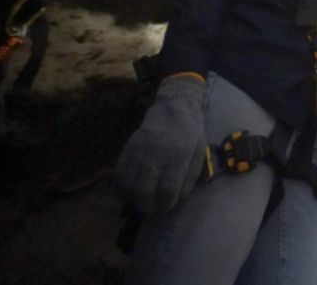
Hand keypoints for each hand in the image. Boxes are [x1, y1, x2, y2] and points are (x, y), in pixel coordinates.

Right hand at [114, 73, 206, 214]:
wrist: (173, 108)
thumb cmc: (190, 133)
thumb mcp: (199, 153)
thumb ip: (189, 178)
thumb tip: (176, 200)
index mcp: (179, 155)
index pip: (167, 189)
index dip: (165, 204)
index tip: (166, 207)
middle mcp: (157, 153)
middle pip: (144, 190)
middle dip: (148, 206)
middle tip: (153, 208)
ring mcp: (139, 150)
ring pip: (128, 185)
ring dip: (133, 198)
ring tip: (142, 199)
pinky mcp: (128, 148)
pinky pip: (118, 174)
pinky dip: (121, 187)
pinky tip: (130, 190)